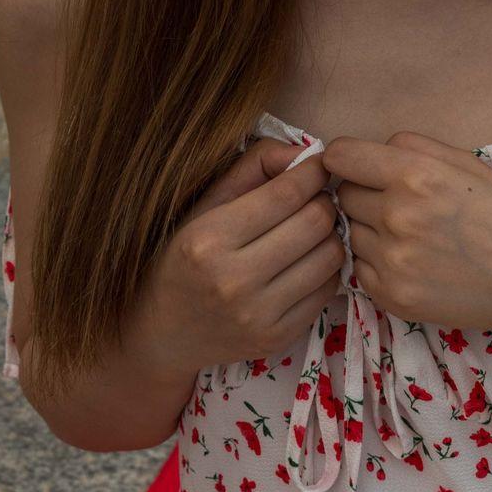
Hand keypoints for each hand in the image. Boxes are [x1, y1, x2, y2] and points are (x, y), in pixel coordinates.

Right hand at [135, 137, 343, 379]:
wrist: (162, 332)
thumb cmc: (181, 258)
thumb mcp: (203, 205)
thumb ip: (251, 169)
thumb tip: (302, 153)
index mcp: (208, 239)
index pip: (285, 194)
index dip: (312, 172)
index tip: (316, 166)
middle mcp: (233, 280)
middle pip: (315, 223)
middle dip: (323, 201)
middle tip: (315, 198)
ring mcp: (258, 315)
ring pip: (330, 256)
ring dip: (329, 235)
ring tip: (311, 230)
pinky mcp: (277, 338)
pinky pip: (327, 290)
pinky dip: (325, 269)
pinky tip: (306, 261)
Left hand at [321, 131, 491, 338]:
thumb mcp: (468, 163)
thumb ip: (413, 147)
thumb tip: (369, 150)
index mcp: (416, 174)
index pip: (341, 156)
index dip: (347, 159)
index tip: (357, 166)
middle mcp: (397, 215)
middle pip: (344, 195)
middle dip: (364, 194)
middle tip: (400, 204)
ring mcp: (391, 260)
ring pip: (351, 232)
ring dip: (371, 230)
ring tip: (413, 236)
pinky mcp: (391, 295)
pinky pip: (360, 268)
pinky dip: (378, 263)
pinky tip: (414, 262)